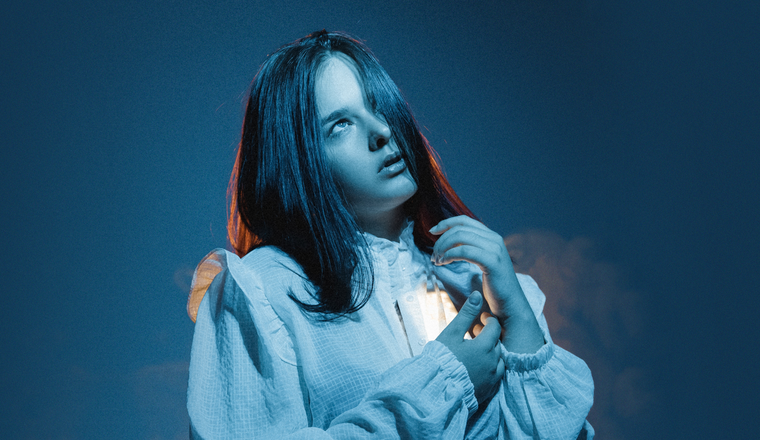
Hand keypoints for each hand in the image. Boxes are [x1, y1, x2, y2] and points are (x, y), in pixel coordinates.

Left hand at [430, 216, 543, 352]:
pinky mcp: (492, 262)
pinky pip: (464, 251)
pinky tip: (444, 263)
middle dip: (442, 240)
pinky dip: (450, 255)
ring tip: (437, 261)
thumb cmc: (494, 287)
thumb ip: (472, 248)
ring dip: (443, 247)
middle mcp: (494, 239)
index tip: (432, 231)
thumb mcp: (483, 262)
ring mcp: (495, 249)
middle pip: (460, 229)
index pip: (465, 220)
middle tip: (434, 256)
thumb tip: (452, 241)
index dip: (446, 223)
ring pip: (460, 237)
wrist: (510, 305)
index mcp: (491, 237)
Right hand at [436, 291, 503, 405]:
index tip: (481, 319)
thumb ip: (466, 313)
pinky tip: (478, 366)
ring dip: (491, 353)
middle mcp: (493, 362)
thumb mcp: (452, 333)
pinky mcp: (489, 390)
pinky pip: (496, 375)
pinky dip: (490, 368)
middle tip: (476, 334)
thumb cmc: (442, 358)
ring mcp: (492, 378)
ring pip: (498, 360)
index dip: (489, 321)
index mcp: (485, 347)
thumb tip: (477, 295)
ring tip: (477, 351)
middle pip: (497, 344)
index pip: (494, 328)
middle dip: (489, 337)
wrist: (437, 388)